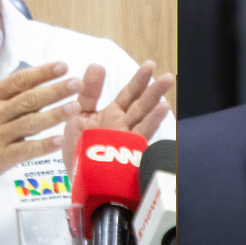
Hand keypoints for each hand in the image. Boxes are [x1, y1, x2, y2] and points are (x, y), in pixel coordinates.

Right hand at [0, 33, 81, 185]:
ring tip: (75, 107)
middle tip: (77, 83)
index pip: (19, 80)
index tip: (63, 66)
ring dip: (54, 115)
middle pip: (29, 99)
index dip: (42, 72)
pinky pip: (24, 150)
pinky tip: (59, 140)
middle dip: (55, 90)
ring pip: (30, 123)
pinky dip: (42, 146)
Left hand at [61, 61, 174, 176]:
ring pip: (144, 117)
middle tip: (168, 76)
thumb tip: (97, 65)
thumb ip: (88, 92)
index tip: (150, 65)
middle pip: (140, 104)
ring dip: (156, 102)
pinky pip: (140, 134)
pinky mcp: (126, 151)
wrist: (77, 179)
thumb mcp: (77, 115)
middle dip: (153, 89)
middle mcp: (122, 124)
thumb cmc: (78, 149)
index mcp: (112, 114)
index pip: (129, 93)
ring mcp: (126, 138)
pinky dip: (151, 121)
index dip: (139, 80)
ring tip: (168, 89)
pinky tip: (162, 110)